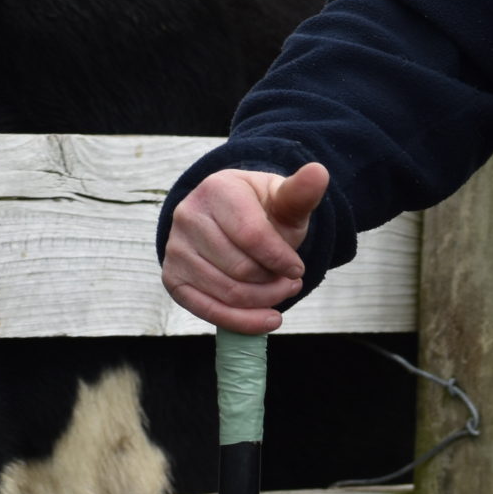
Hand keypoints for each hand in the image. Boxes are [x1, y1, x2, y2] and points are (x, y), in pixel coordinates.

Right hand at [161, 163, 328, 333]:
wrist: (229, 220)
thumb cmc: (261, 211)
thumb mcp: (283, 200)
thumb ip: (301, 192)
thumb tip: (319, 172)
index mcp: (216, 189)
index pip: (252, 235)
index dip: (281, 259)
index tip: (298, 268)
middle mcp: (188, 215)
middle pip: (241, 268)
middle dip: (274, 283)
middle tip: (291, 282)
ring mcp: (175, 248)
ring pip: (228, 292)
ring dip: (264, 300)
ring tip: (279, 291)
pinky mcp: (172, 277)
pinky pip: (207, 310)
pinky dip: (242, 321)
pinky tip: (266, 319)